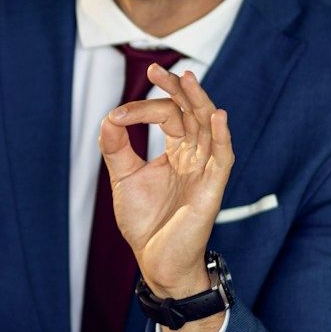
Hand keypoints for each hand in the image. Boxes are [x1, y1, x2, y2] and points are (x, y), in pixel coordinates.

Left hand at [101, 65, 234, 296]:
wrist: (156, 262)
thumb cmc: (146, 223)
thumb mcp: (124, 178)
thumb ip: (116, 148)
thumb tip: (108, 118)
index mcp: (177, 152)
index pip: (168, 116)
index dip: (143, 109)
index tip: (117, 116)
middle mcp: (195, 158)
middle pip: (192, 114)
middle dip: (177, 91)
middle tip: (158, 70)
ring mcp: (206, 172)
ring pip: (208, 129)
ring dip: (199, 103)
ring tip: (188, 80)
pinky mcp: (212, 190)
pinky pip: (222, 159)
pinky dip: (221, 137)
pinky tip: (217, 115)